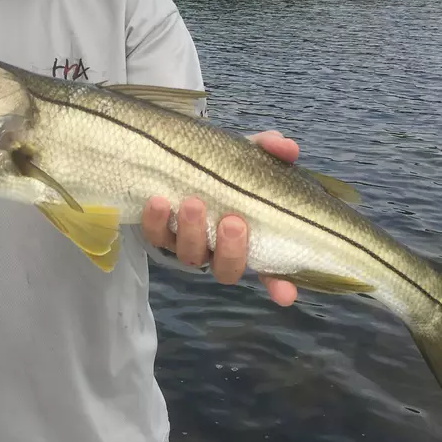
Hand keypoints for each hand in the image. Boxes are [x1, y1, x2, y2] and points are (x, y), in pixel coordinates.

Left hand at [142, 130, 298, 306]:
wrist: (178, 157)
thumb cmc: (223, 166)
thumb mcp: (249, 156)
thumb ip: (270, 151)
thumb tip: (285, 147)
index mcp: (248, 240)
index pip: (271, 273)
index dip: (279, 286)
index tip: (286, 293)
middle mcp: (218, 251)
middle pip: (226, 270)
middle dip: (230, 250)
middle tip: (232, 221)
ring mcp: (188, 245)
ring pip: (190, 255)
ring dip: (192, 232)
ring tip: (192, 204)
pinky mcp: (158, 234)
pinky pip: (155, 236)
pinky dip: (156, 221)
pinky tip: (158, 201)